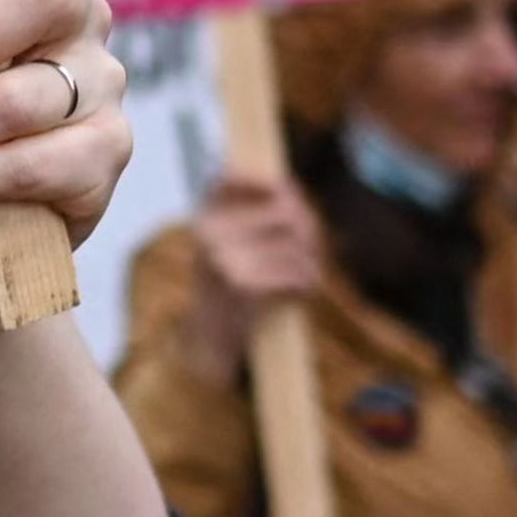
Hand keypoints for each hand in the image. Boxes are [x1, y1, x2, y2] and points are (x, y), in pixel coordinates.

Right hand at [180, 174, 324, 384]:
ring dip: (311, 261)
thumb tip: (289, 186)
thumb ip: (250, 213)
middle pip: (285, 210)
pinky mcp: (244, 286)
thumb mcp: (224, 242)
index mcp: (204, 218)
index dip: (270, 182)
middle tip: (312, 247)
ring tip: (305, 273)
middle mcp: (210, 233)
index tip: (288, 193)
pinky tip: (300, 292)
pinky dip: (308, 283)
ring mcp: (226, 258)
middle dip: (309, 228)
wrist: (208, 337)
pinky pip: (298, 272)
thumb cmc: (227, 284)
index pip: (236, 179)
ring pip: (298, 244)